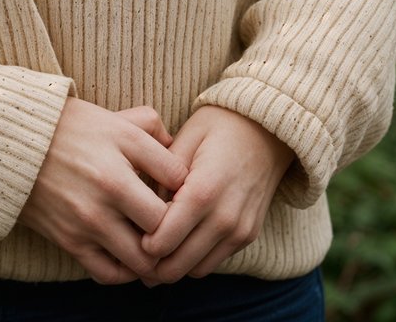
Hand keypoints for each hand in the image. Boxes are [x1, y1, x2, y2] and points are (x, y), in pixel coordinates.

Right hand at [18, 100, 189, 284]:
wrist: (16, 142)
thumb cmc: (73, 127)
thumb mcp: (116, 118)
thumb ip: (153, 128)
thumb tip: (178, 157)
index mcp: (123, 152)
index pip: (178, 183)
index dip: (189, 190)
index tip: (185, 193)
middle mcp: (108, 188)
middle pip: (164, 229)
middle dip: (176, 231)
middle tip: (178, 228)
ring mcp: (88, 219)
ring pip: (141, 260)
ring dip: (154, 258)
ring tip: (156, 247)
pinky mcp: (70, 241)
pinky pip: (109, 273)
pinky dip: (125, 272)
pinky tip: (129, 257)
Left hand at [137, 106, 293, 283]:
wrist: (268, 129)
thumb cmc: (219, 126)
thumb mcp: (184, 139)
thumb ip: (161, 175)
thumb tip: (142, 207)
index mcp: (203, 191)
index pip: (164, 240)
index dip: (139, 245)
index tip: (126, 234)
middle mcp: (224, 218)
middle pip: (178, 265)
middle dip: (152, 265)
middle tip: (132, 252)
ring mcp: (240, 231)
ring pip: (196, 270)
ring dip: (173, 265)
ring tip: (153, 249)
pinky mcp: (248, 236)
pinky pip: (213, 261)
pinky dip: (194, 260)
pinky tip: (178, 242)